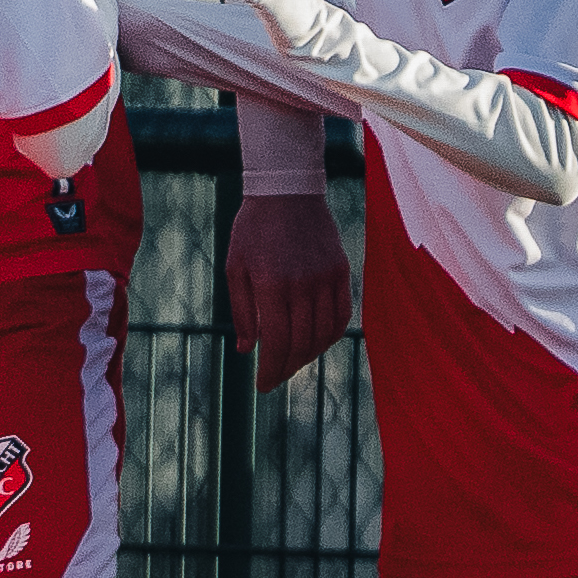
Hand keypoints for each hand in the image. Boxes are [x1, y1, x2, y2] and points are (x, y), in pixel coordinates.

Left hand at [223, 189, 353, 392]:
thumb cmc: (253, 230)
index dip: (271, 370)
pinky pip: (342, 315)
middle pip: (302, 344)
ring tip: (292, 362)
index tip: (263, 386)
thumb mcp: (235, 268)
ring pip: (324, 334)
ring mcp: (326, 278)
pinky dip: (331, 335)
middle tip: (275, 378)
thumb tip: (246, 350)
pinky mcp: (341, 271)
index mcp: (272, 285)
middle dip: (287, 368)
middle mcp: (303, 285)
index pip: (277, 342)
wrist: (287, 191)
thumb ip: (242, 312)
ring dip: (308, 355)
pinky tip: (316, 342)